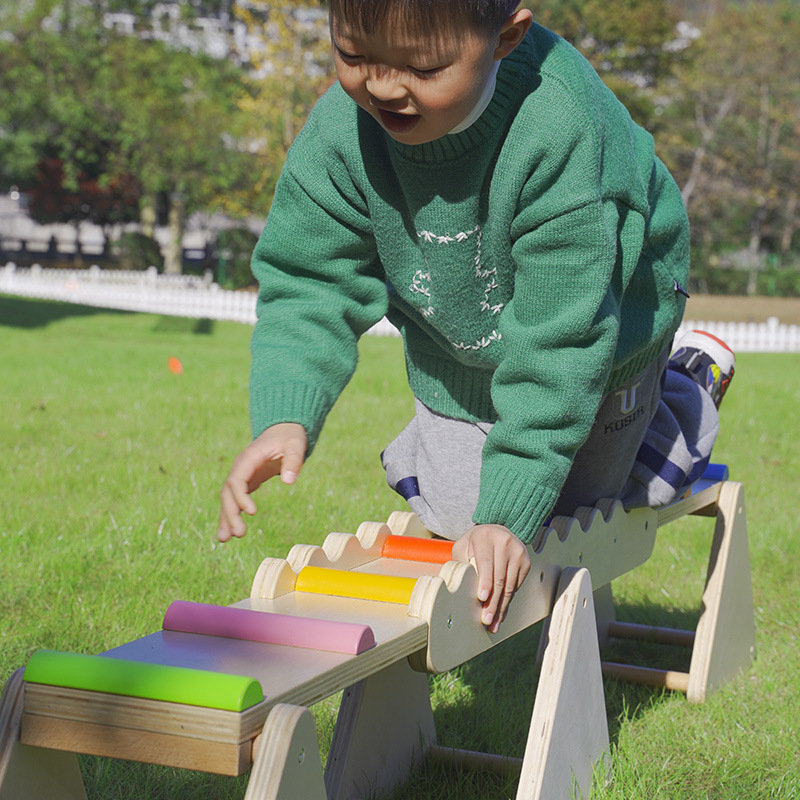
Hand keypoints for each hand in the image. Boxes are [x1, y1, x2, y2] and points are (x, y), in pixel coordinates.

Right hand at [218, 423, 306, 541]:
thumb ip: (293, 461)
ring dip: (226, 518)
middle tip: (239, 534)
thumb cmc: (290, 437)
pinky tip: (230, 533)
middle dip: (231, 513)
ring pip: (227, 499)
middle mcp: (240, 468)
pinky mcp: (246, 482)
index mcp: (249, 458)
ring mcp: (241, 475)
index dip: (241, 497)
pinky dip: (231, 515)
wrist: (283, 430)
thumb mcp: (295, 445)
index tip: (252, 513)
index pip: (237, 480)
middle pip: (228, 492)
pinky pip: (234, 500)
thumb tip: (288, 481)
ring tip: (225, 540)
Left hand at [452, 524, 530, 632]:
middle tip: (486, 619)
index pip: (486, 562)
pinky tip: (501, 611)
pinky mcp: (526, 561)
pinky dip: (508, 600)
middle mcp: (504, 542)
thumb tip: (458, 588)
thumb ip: (461, 563)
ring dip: (501, 606)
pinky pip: (516, 586)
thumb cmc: (475, 543)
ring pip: (509, 585)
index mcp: (485, 537)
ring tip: (494, 622)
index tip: (482, 598)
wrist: (496, 531)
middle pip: (499, 578)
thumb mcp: (463, 547)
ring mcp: (518, 552)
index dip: (485, 582)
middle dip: (492, 602)